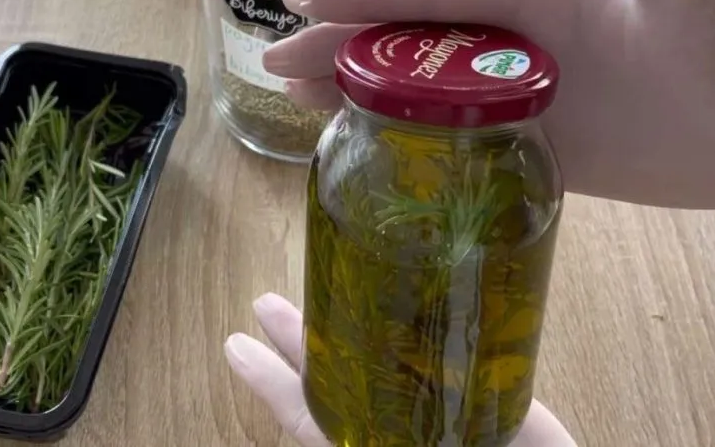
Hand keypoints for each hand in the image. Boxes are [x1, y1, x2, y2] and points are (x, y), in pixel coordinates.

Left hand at [224, 293, 577, 446]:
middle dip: (299, 338)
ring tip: (322, 282)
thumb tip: (310, 425)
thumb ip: (354, 431)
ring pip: (382, 357)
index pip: (306, 412)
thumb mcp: (395, 443)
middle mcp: (394, 423)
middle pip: (338, 376)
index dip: (269, 380)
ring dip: (349, 322)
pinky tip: (405, 290)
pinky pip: (442, 349)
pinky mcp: (480, 390)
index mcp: (366, 440)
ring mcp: (437, 405)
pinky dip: (416, 321)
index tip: (234, 345)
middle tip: (264, 301)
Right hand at [262, 0, 714, 209]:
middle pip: (417, 48)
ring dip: (368, 100)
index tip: (301, 2)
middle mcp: (528, 46)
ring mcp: (535, 101)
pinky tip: (383, 152)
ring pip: (432, 100)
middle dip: (345, 53)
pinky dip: (420, 149)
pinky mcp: (553, 151)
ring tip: (304, 108)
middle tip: (277, 67)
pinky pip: (469, 147)